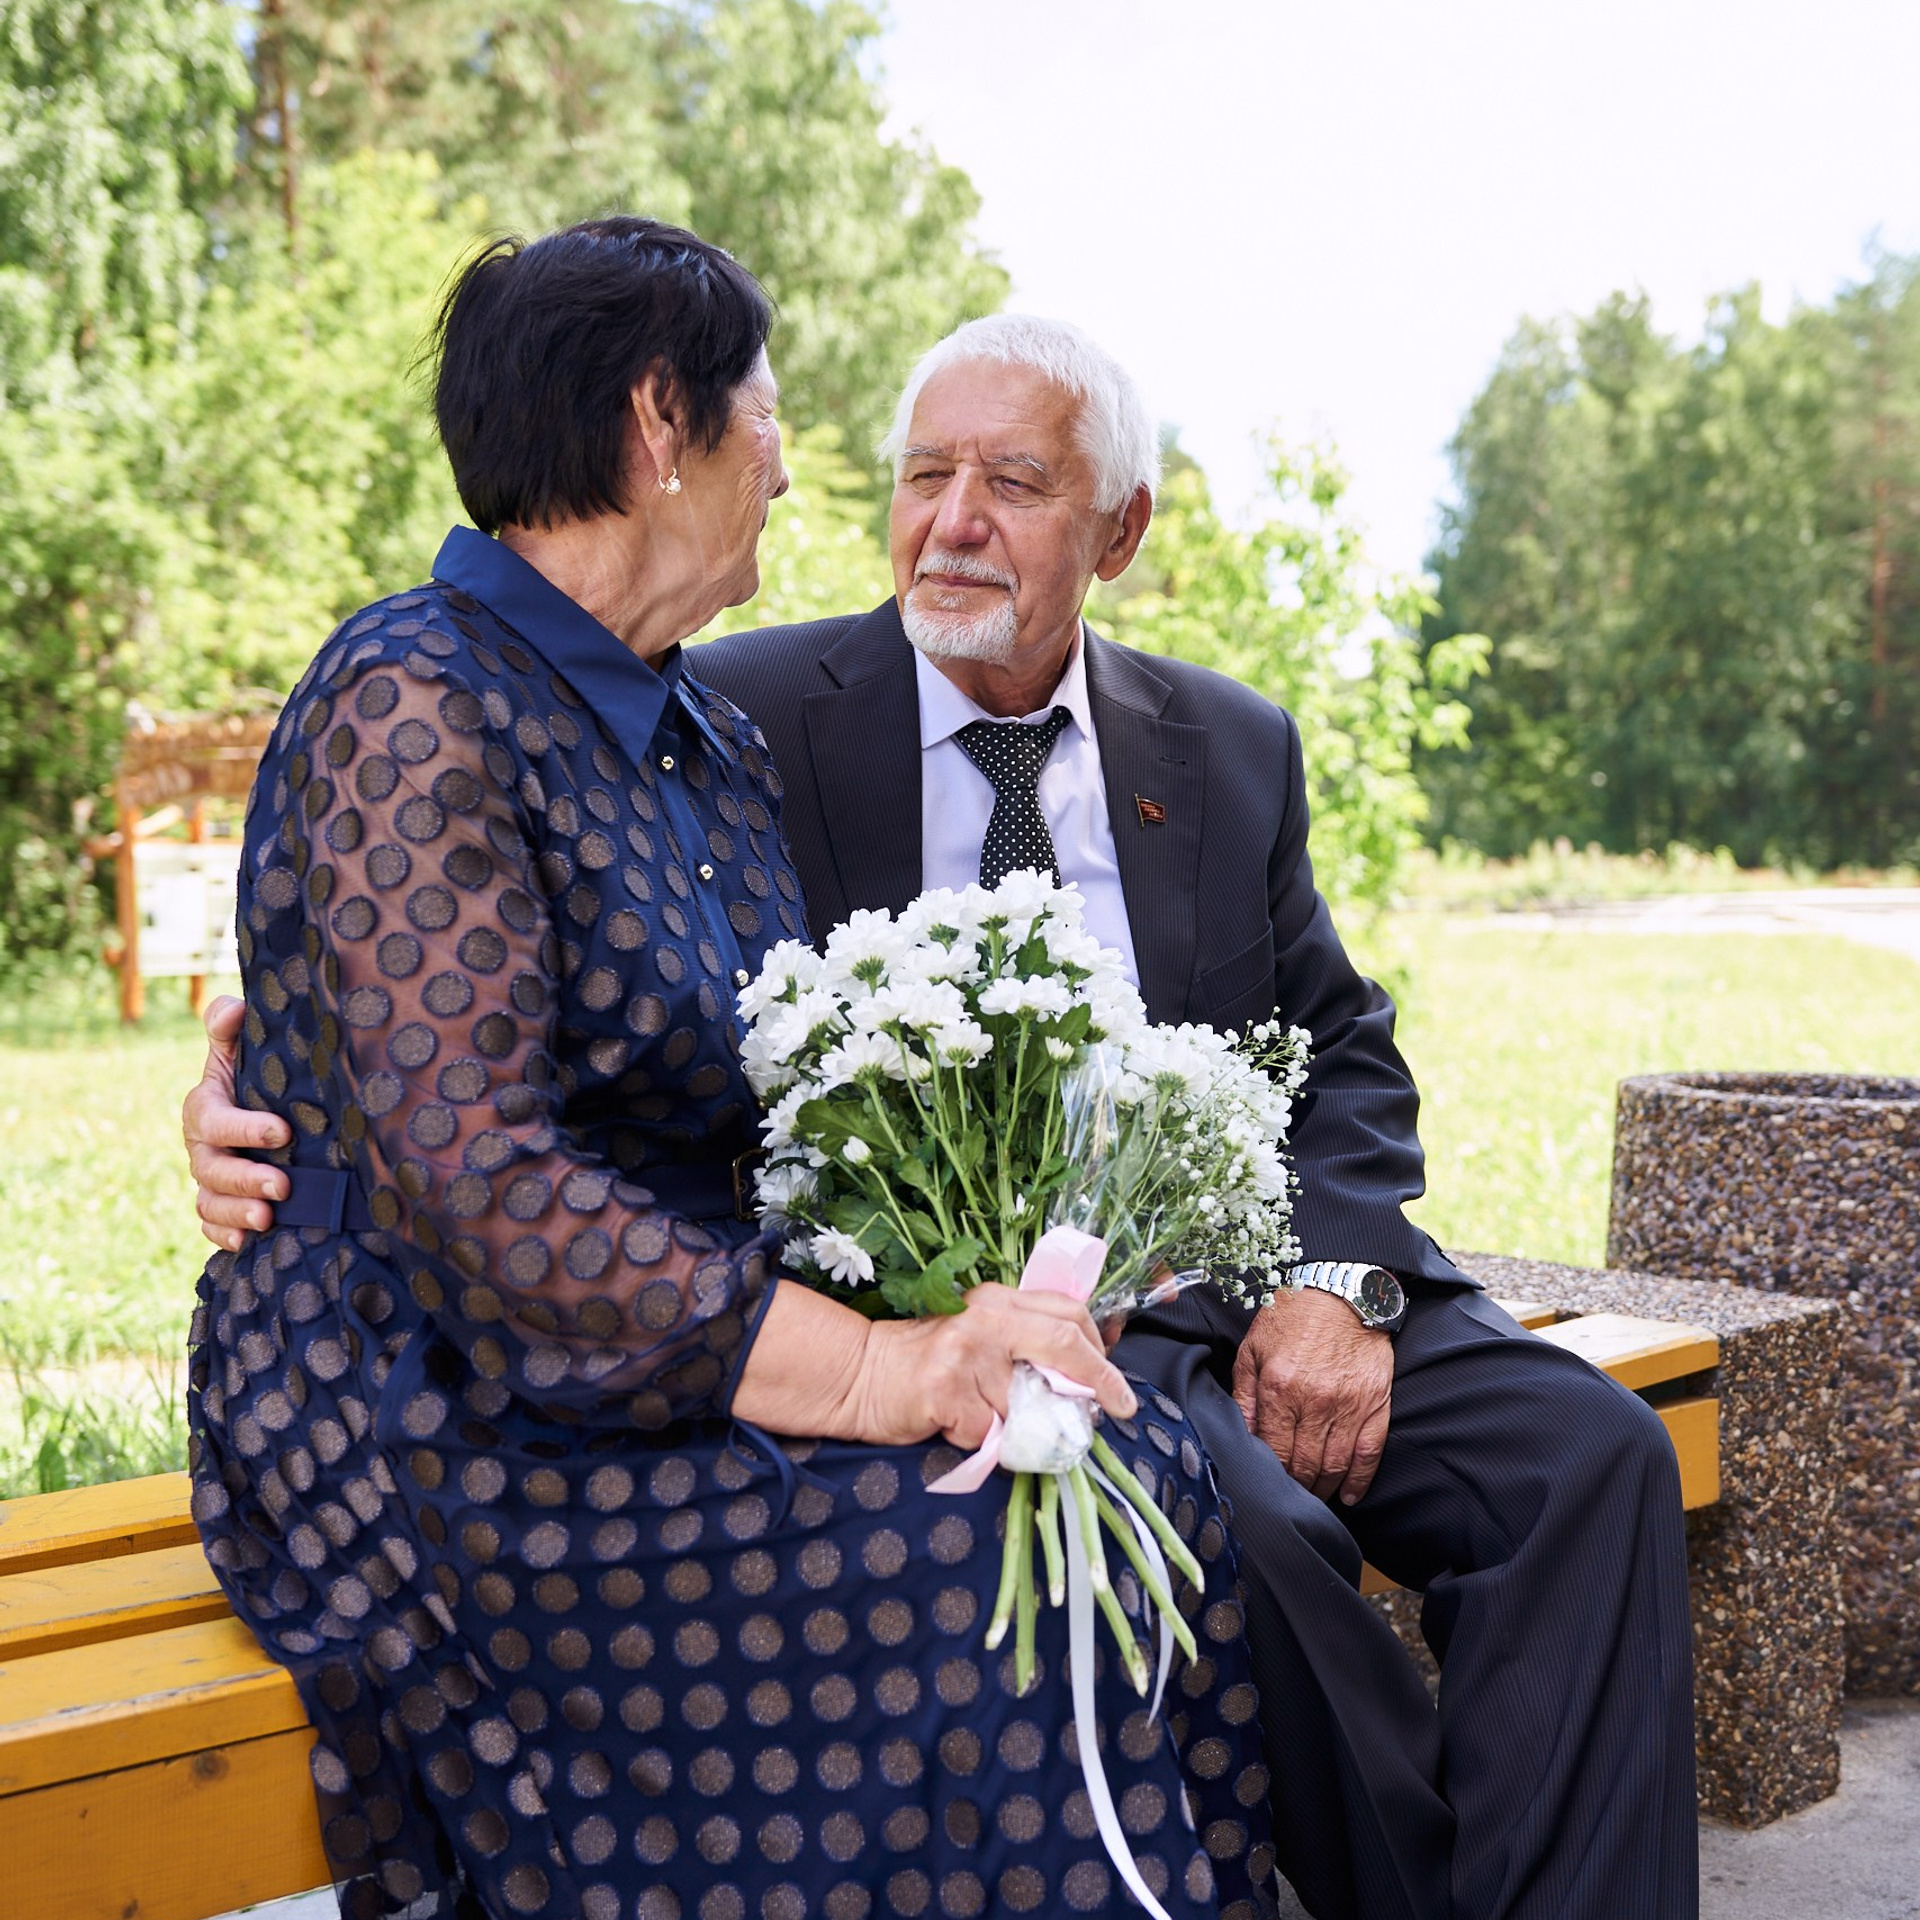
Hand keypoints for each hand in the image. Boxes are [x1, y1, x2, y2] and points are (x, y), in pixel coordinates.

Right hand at [184, 995, 291, 1250]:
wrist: (260, 1102)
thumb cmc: (255, 1071)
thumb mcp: (241, 1045)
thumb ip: (230, 1026)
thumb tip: (232, 1009)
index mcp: (205, 1107)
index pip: (216, 1121)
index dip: (246, 1129)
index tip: (284, 1131)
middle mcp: (201, 1146)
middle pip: (212, 1169)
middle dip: (245, 1179)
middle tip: (282, 1186)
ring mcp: (208, 1177)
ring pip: (209, 1201)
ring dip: (235, 1213)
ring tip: (267, 1219)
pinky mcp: (217, 1202)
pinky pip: (210, 1223)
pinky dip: (223, 1234)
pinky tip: (246, 1242)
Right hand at [846, 1284, 1138, 1448]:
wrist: (861, 1374)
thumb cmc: (926, 1360)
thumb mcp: (981, 1337)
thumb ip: (1025, 1346)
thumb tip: (1084, 1381)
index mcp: (1000, 1300)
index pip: (1068, 1313)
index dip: (1101, 1351)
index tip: (1117, 1386)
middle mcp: (986, 1318)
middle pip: (1063, 1342)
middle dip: (1099, 1379)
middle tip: (1116, 1407)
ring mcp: (966, 1353)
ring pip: (1027, 1404)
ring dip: (1022, 1425)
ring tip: (988, 1418)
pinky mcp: (947, 1390)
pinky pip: (992, 1433)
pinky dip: (985, 1441)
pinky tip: (958, 1425)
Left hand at [1231, 1287, 1392, 1505]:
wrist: (1341, 1291)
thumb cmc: (1292, 1318)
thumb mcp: (1253, 1349)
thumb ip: (1244, 1395)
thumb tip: (1241, 1435)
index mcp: (1280, 1389)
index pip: (1274, 1451)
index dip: (1271, 1475)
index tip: (1268, 1484)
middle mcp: (1315, 1401)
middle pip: (1305, 1465)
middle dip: (1296, 1487)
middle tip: (1290, 1496)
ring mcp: (1349, 1405)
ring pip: (1335, 1465)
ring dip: (1324, 1489)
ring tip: (1314, 1497)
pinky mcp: (1375, 1403)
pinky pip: (1369, 1453)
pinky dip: (1359, 1480)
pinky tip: (1348, 1495)